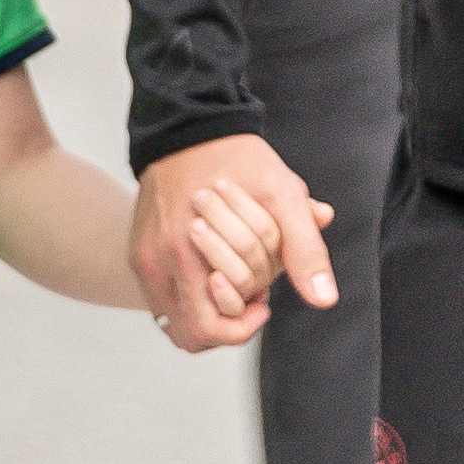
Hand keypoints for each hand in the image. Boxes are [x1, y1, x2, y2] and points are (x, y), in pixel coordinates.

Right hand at [133, 135, 333, 350]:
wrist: (188, 129)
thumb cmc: (235, 159)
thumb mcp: (282, 197)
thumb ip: (304, 249)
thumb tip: (324, 299)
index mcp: (187, 250)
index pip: (212, 325)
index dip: (245, 323)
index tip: (265, 299)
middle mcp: (159, 261)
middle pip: (192, 334)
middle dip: (229, 319)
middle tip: (252, 292)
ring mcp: (144, 261)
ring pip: (175, 323)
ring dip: (210, 312)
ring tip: (234, 282)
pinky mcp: (139, 255)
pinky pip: (164, 300)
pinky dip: (193, 297)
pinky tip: (215, 271)